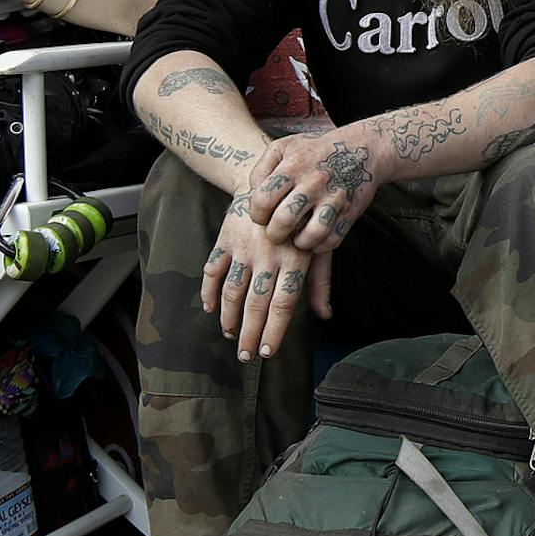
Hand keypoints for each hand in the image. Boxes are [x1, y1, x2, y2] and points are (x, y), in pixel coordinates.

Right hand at [201, 190, 333, 360]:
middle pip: (256, 304)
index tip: (267, 353)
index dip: (274, 332)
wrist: (270, 179)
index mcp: (295, 259)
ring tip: (229, 335)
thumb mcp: (316, 246)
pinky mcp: (226, 238)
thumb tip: (325, 316)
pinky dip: (209, 293)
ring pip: (232, 291)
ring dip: (228, 318)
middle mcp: (269, 255)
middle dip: (249, 335)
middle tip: (246, 357)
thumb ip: (320, 282)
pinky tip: (211, 310)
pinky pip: (213, 270)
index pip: (283, 305)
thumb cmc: (299, 220)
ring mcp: (244, 246)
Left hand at [246, 127, 385, 249]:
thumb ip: (262, 167)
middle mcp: (313, 183)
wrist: (363, 148)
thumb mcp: (285, 146)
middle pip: (283, 221)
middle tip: (276, 233)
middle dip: (274, 234)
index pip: (263, 199)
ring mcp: (333, 199)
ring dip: (299, 244)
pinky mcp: (350, 212)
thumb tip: (253, 192)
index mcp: (292, 166)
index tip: (261, 217)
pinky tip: (314, 239)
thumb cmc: (316, 150)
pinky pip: (332, 241)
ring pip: (310, 235)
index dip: (256, 214)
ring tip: (296, 239)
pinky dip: (320, 246)